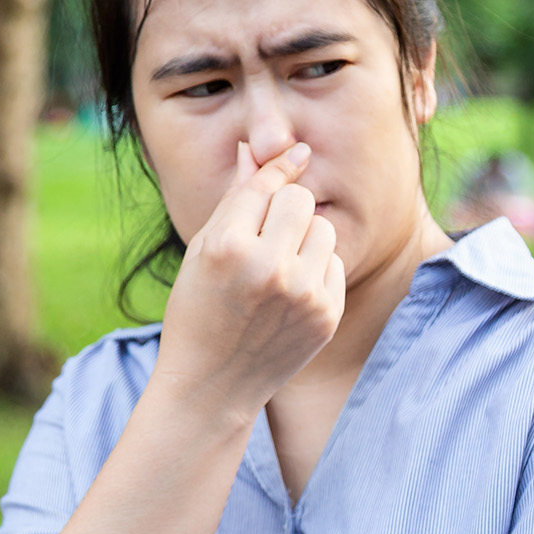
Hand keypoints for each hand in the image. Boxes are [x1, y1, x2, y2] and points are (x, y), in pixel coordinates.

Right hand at [151, 141, 345, 417]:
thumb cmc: (198, 310)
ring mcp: (302, 294)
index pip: (266, 185)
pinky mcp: (326, 316)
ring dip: (305, 240)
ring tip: (277, 268)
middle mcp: (267, 267)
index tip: (297, 152)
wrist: (211, 386)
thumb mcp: (202, 250)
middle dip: (286, 211)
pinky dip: (316, 272)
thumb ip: (236, 198)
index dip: (280, 167)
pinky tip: (289, 298)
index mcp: (226, 246)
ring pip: (324, 230)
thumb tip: (257, 148)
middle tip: (265, 238)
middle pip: (301, 200)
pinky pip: (336, 264)